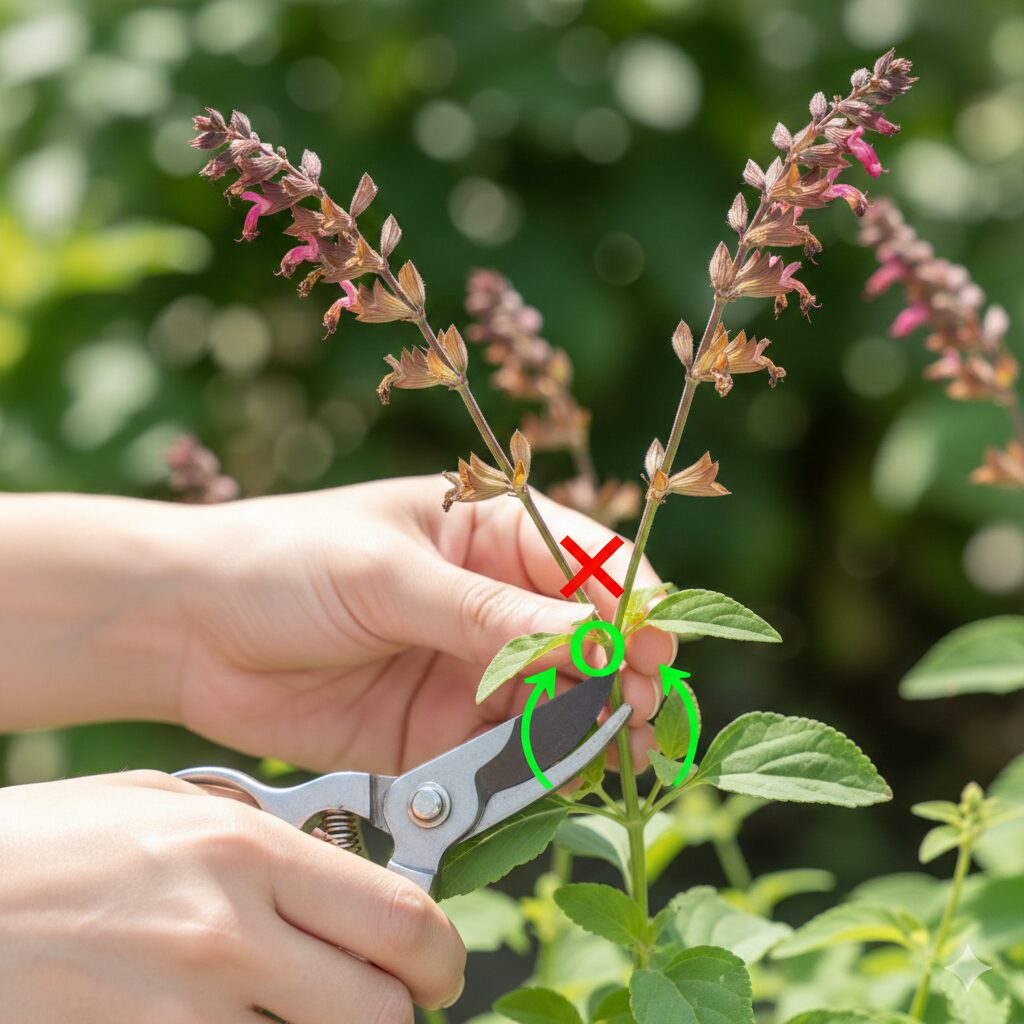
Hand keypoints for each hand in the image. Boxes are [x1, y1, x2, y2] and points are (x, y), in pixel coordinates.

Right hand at [0, 771, 464, 1022]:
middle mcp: (226, 936)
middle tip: (386, 1000)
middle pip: (382, 1014)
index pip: (399, 918)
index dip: (440, 954)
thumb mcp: (164, 805)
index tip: (438, 965)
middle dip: (400, 1011)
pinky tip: (230, 1019)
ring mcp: (180, 1016)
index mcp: (244, 851)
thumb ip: (264, 841)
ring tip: (296, 1004)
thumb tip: (340, 877)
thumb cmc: (47, 846)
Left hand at [178, 476, 673, 773]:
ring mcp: (468, 668)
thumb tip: (597, 641)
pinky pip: (506, 752)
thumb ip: (490, 617)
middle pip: (585, 640)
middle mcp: (490, 601)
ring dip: (589, 728)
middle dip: (619, 675)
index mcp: (487, 531)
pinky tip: (558, 782)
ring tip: (618, 757)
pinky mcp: (440, 730)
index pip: (590, 562)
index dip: (630, 606)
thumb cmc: (284, 563)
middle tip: (642, 716)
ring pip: (556, 702)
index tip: (653, 651)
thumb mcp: (390, 576)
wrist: (185, 630)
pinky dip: (536, 769)